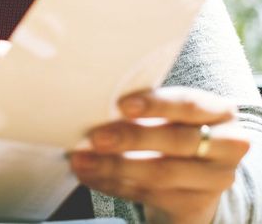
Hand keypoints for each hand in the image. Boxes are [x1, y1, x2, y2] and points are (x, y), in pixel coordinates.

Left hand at [71, 87, 250, 223]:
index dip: (156, 105)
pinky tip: (90, 176)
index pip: (189, 104)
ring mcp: (215, 179)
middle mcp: (227, 145)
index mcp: (220, 112)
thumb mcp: (170, 114)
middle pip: (176, 141)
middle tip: (95, 137)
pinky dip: (114, 184)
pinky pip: (149, 194)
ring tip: (82, 160)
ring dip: (115, 166)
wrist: (195, 177)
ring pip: (162, 173)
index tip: (122, 105)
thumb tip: (95, 106)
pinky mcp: (196, 204)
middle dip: (131, 138)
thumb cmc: (173, 131)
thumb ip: (145, 109)